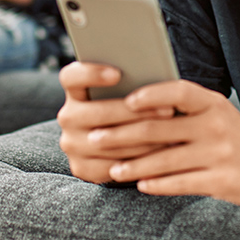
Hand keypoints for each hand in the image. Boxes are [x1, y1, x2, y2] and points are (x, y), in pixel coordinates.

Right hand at [56, 62, 175, 183]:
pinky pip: (110, 166)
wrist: (120, 146)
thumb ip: (133, 81)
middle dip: (135, 112)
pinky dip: (137, 161)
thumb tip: (152, 71)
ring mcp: (72, 144)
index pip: (71, 77)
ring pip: (107, 141)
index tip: (118, 73)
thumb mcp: (129, 92)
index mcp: (75, 91)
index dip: (90, 73)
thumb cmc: (133, 107)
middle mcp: (68, 117)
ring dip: (142, 138)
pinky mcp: (81, 168)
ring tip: (171, 132)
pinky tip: (159, 153)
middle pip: (97, 112)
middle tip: (168, 109)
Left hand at [91, 80, 239, 206]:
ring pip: (164, 160)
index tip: (125, 101)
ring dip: (133, 165)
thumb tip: (131, 105)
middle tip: (95, 139)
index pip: (179, 91)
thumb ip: (183, 109)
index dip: (152, 95)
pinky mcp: (221, 181)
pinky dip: (156, 184)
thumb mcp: (215, 113)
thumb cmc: (231, 137)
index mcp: (212, 103)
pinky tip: (139, 185)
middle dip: (122, 135)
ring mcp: (219, 153)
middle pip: (160, 129)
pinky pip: (180, 183)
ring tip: (112, 168)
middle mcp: (216, 125)